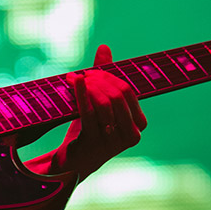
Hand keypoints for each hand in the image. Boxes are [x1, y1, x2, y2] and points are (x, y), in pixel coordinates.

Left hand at [53, 44, 146, 180]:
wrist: (72, 162)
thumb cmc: (88, 130)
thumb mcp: (98, 103)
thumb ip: (104, 77)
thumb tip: (104, 47)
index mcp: (138, 124)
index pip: (128, 91)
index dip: (109, 77)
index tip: (91, 72)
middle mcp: (131, 135)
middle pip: (118, 96)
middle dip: (99, 80)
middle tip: (81, 75)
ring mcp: (114, 141)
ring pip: (104, 104)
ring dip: (89, 87)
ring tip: (75, 80)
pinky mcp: (95, 144)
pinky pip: (88, 113)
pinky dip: (81, 94)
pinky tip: (74, 82)